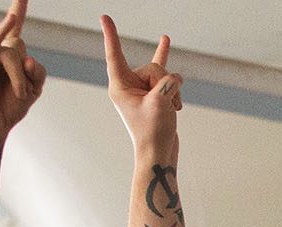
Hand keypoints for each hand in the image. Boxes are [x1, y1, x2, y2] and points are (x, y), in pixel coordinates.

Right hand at [0, 1, 46, 136]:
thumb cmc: (8, 107)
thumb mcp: (34, 88)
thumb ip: (37, 71)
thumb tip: (27, 58)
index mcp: (8, 54)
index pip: (16, 28)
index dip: (19, 9)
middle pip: (21, 47)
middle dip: (28, 74)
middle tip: (22, 93)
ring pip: (14, 54)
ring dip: (20, 80)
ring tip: (16, 95)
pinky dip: (2, 30)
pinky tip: (12, 18)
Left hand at [102, 16, 181, 153]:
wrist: (159, 154)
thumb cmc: (154, 132)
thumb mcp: (161, 103)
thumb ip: (167, 83)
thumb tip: (175, 78)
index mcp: (120, 86)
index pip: (115, 55)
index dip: (111, 35)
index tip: (105, 17)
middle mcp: (129, 86)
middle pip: (151, 67)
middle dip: (165, 82)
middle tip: (166, 104)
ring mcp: (142, 90)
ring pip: (163, 75)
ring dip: (173, 91)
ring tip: (172, 108)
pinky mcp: (154, 95)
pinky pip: (165, 78)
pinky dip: (174, 87)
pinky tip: (170, 66)